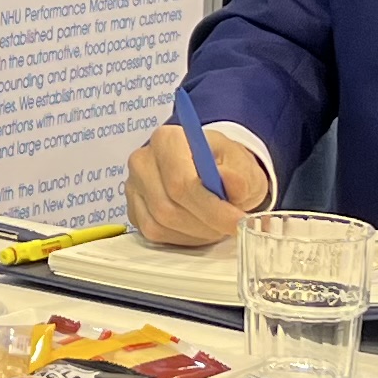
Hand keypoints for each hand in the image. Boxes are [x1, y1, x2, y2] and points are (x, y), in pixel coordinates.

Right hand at [125, 121, 268, 245]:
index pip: (181, 182)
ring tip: (217, 223)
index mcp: (167, 140)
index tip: (236, 221)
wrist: (210, 170)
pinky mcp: (134, 209)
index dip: (210, 207)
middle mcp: (143, 161)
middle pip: (168, 207)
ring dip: (196, 232)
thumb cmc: (225, 164)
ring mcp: (134, 186)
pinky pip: (155, 233)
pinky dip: (183, 237)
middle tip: (232, 227)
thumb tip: (231, 181)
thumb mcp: (243, 165)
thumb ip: (239, 175)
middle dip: (205, 223)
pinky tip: (200, 227)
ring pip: (161, 223)